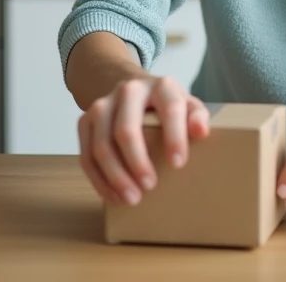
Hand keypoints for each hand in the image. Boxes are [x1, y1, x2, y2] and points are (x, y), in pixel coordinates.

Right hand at [77, 76, 210, 206]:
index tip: (178, 164)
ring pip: (101, 144)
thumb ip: (197, 116)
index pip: (169, 109)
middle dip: (136, 161)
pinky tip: (112, 196)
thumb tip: (201, 132)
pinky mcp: (84, 121)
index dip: (174, 137)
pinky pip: (86, 155)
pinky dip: (99, 179)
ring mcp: (102, 104)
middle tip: (150, 187)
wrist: (133, 89)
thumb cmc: (165, 106)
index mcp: (160, 86)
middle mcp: (128, 90)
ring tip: (132, 198)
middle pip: (125, 129)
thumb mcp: (187, 105)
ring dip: (115, 176)